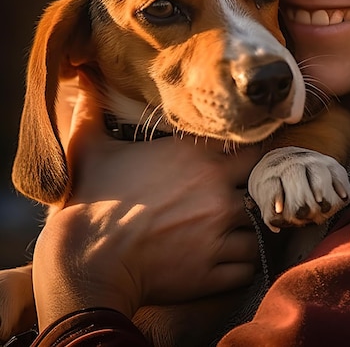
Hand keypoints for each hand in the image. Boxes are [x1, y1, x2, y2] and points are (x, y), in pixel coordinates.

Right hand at [33, 76, 261, 327]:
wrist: (84, 261)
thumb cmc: (90, 201)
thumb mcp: (90, 148)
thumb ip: (95, 111)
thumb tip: (84, 80)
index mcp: (198, 157)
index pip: (253, 144)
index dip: (254, 150)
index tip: (249, 156)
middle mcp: (217, 190)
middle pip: (263, 182)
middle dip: (258, 186)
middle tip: (244, 192)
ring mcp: (219, 232)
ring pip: (260, 226)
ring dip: (251, 227)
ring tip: (234, 227)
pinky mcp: (213, 271)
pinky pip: (248, 266)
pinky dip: (243, 263)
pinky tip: (227, 257)